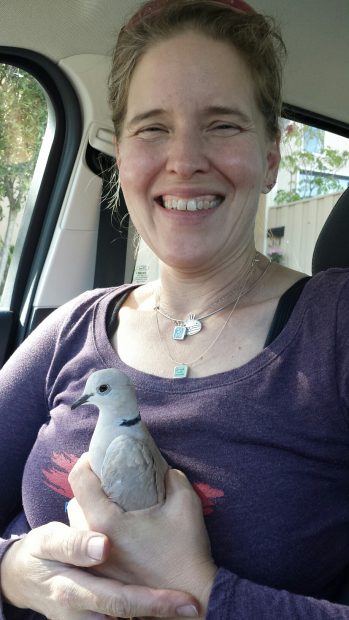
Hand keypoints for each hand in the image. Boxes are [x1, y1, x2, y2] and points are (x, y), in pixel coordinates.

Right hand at [0, 520, 198, 618]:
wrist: (23, 579)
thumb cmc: (41, 552)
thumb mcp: (49, 540)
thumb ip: (73, 543)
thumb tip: (103, 545)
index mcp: (72, 589)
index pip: (114, 598)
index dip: (150, 601)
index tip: (178, 598)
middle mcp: (81, 613)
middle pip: (124, 613)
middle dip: (159, 610)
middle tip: (190, 606)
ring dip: (152, 616)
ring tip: (185, 608)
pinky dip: (140, 615)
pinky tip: (164, 606)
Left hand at [68, 454, 216, 617]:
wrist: (192, 598)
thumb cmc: (186, 550)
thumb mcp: (186, 502)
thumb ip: (172, 476)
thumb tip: (163, 469)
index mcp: (105, 520)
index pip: (78, 479)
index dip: (88, 459)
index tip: (102, 454)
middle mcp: (92, 541)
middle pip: (75, 502)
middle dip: (92, 486)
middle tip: (112, 479)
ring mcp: (95, 563)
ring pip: (79, 526)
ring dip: (91, 511)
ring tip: (116, 506)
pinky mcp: (103, 577)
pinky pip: (87, 547)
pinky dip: (97, 533)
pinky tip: (121, 532)